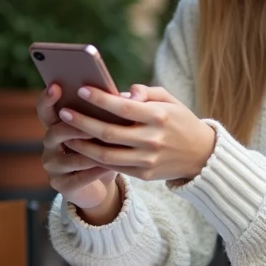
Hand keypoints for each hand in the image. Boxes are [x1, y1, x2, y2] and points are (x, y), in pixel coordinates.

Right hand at [36, 84, 117, 211]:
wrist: (101, 182)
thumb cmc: (105, 146)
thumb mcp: (106, 126)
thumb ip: (110, 110)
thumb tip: (128, 95)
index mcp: (57, 124)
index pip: (45, 109)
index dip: (48, 98)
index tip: (57, 86)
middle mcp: (50, 144)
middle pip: (55, 132)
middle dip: (73, 126)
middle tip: (88, 122)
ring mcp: (53, 166)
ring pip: (69, 157)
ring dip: (88, 152)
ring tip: (105, 145)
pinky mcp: (61, 185)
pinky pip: (78, 178)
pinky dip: (94, 172)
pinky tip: (108, 166)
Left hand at [57, 84, 216, 183]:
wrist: (202, 155)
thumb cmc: (179, 121)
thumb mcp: (169, 100)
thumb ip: (145, 92)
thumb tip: (120, 94)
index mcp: (159, 117)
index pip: (123, 108)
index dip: (100, 99)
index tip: (81, 90)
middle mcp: (153, 140)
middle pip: (109, 132)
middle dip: (82, 122)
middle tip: (63, 112)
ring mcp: (148, 160)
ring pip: (106, 154)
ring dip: (82, 144)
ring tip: (65, 134)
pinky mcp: (145, 175)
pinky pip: (114, 167)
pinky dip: (95, 158)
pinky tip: (81, 148)